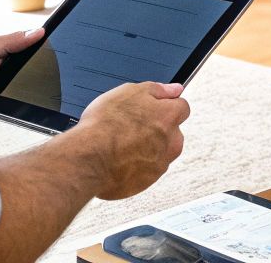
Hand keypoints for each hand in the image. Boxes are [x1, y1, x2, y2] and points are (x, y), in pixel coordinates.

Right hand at [69, 81, 189, 199]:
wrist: (89, 158)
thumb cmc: (105, 124)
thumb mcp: (129, 92)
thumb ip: (157, 89)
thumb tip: (174, 89)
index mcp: (169, 117)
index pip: (182, 108)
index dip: (166, 106)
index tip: (155, 108)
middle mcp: (171, 142)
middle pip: (174, 133)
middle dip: (159, 130)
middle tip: (134, 127)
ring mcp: (160, 164)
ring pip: (160, 153)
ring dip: (148, 149)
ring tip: (123, 145)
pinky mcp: (146, 182)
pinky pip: (146, 171)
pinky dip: (136, 166)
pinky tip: (119, 159)